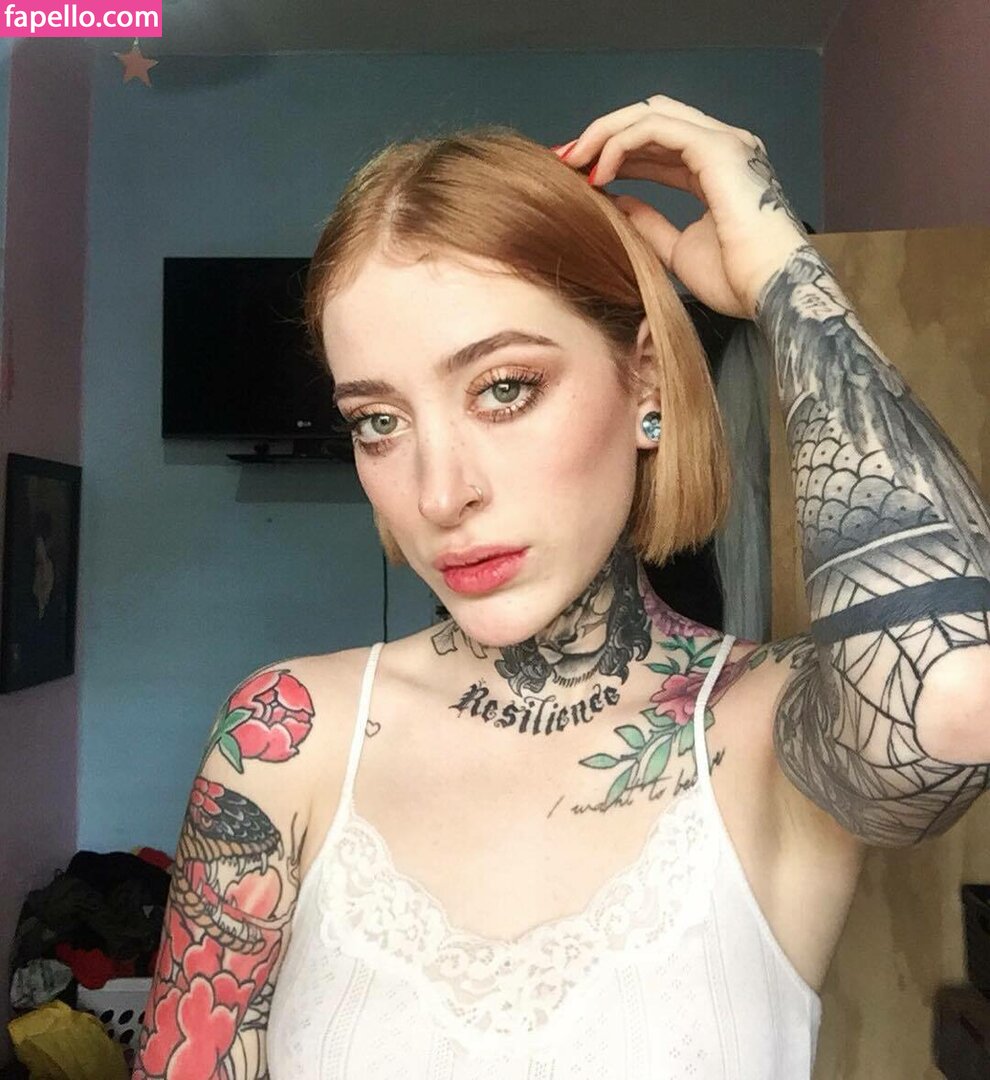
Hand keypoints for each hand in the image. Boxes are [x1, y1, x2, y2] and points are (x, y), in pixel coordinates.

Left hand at [555, 95, 808, 318]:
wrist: (770, 293)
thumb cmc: (736, 280)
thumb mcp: (677, 250)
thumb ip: (649, 222)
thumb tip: (617, 201)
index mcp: (716, 168)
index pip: (657, 143)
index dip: (615, 152)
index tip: (579, 174)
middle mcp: (723, 146)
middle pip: (650, 119)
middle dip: (604, 135)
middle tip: (566, 159)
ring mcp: (723, 142)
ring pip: (649, 114)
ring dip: (605, 134)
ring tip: (574, 163)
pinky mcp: (717, 148)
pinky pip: (654, 128)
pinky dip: (620, 143)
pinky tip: (600, 172)